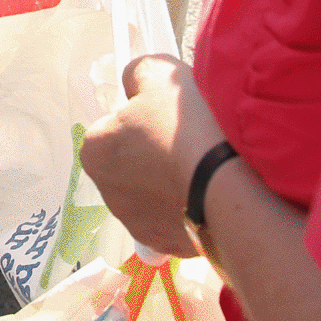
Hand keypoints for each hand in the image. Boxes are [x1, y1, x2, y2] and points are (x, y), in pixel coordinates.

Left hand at [79, 54, 228, 259]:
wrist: (225, 182)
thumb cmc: (185, 124)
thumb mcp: (159, 74)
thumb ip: (137, 74)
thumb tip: (134, 82)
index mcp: (95, 150)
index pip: (112, 130)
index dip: (140, 120)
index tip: (165, 119)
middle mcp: (107, 192)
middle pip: (131, 166)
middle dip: (153, 157)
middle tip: (187, 143)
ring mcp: (137, 224)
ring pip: (153, 197)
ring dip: (171, 185)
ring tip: (204, 169)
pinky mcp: (167, 246)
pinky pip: (176, 222)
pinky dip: (189, 210)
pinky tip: (210, 194)